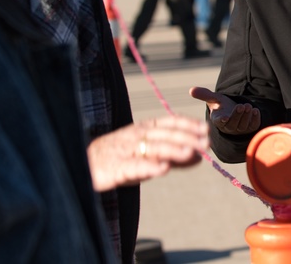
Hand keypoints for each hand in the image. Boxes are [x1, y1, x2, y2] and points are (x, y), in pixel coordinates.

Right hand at [87, 115, 207, 191]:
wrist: (83, 164)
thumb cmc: (120, 158)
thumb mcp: (147, 154)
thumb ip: (172, 156)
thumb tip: (199, 157)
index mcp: (144, 128)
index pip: (170, 122)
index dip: (189, 124)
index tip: (206, 129)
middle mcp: (136, 135)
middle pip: (166, 135)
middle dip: (188, 138)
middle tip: (207, 144)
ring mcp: (126, 150)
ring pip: (153, 149)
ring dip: (174, 151)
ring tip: (192, 153)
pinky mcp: (116, 168)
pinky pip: (135, 167)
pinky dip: (149, 167)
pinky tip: (163, 169)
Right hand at [189, 86, 260, 134]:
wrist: (234, 109)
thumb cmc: (222, 105)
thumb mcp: (214, 99)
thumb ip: (204, 95)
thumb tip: (191, 90)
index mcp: (218, 120)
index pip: (219, 123)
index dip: (222, 120)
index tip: (225, 117)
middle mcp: (228, 127)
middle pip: (233, 124)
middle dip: (237, 115)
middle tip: (240, 106)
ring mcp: (239, 129)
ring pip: (243, 125)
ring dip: (246, 116)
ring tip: (248, 106)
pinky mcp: (249, 128)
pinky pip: (253, 125)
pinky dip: (255, 118)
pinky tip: (255, 111)